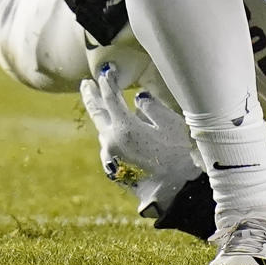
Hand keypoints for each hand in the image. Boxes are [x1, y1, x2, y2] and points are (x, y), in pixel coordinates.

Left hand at [80, 65, 200, 219]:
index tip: (107, 71)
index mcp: (124, 128)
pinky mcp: (113, 170)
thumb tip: (138, 97)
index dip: (108, 82)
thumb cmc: (179, 155)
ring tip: (101, 103)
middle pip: (97, 113)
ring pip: (103, 130)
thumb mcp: (170, 123)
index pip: (110, 98)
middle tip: (86, 83)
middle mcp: (111, 143)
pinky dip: (110, 134)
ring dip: (102, 115)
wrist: (179, 193)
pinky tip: (114, 130)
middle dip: (91, 95)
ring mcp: (110, 158)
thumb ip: (150, 106)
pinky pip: (109, 146)